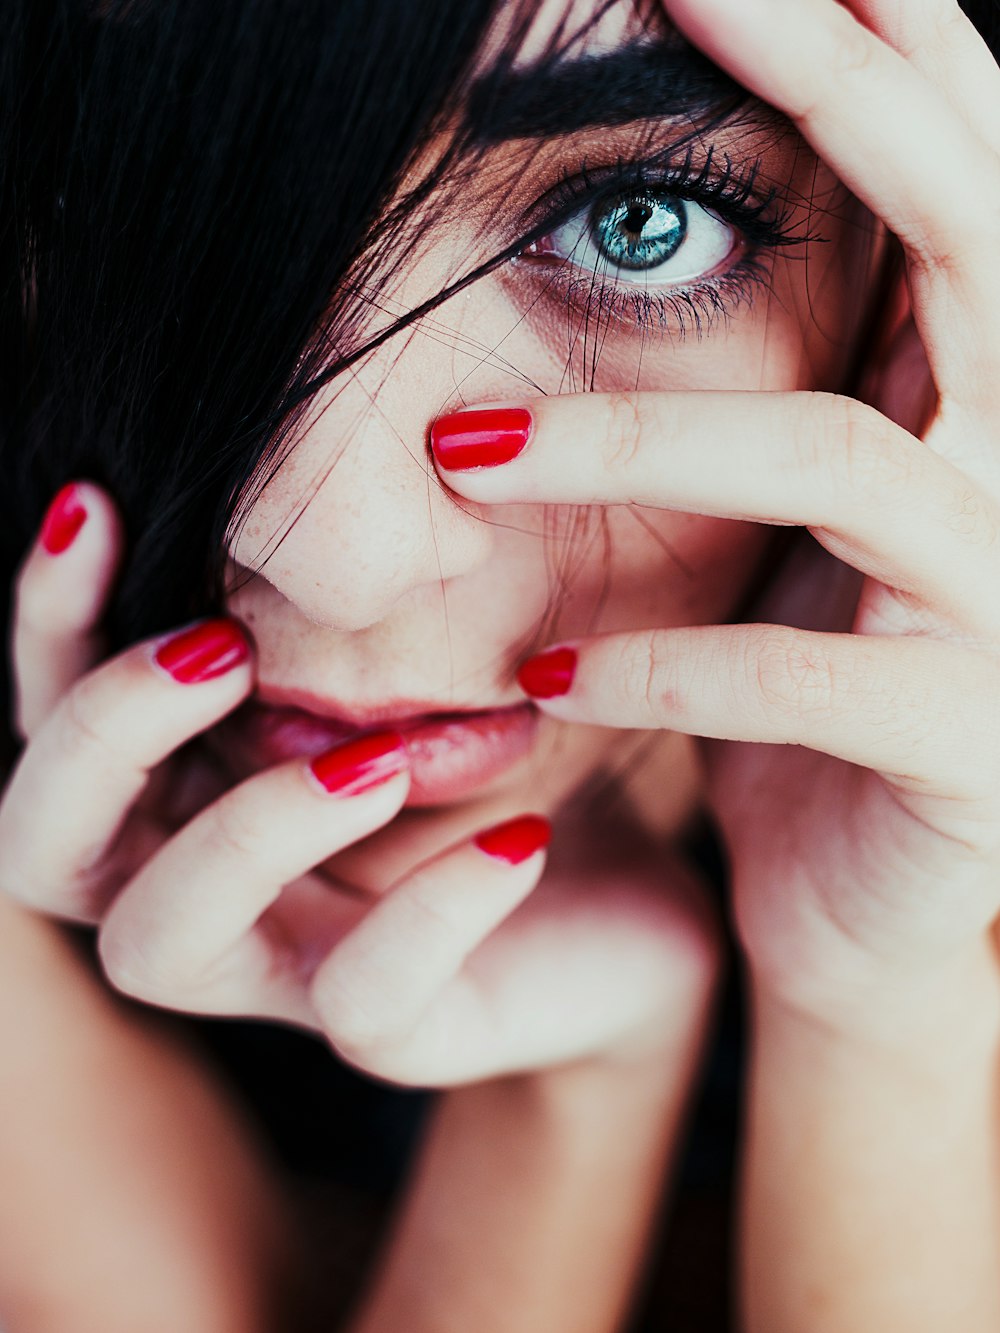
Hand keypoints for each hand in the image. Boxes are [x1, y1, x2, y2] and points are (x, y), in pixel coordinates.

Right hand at [0, 483, 718, 1083]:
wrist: (618, 887)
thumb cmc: (495, 744)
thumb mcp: (415, 646)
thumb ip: (330, 584)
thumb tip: (296, 434)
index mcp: (179, 785)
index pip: (46, 711)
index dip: (42, 618)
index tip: (93, 500)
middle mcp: (195, 884)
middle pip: (38, 847)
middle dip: (105, 736)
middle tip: (223, 645)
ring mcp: (279, 975)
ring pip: (161, 942)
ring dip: (251, 830)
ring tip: (377, 755)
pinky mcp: (391, 1037)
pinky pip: (365, 1001)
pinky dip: (433, 908)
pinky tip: (517, 837)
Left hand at [429, 0, 999, 1028]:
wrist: (868, 908)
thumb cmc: (818, 699)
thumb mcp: (805, 532)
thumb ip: (801, 385)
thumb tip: (678, 226)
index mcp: (990, 402)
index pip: (972, 168)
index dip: (881, 37)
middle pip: (970, 235)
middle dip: (832, 100)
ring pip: (836, 462)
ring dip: (629, 442)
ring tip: (465, 447)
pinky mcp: (961, 744)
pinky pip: (792, 675)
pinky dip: (650, 666)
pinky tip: (540, 672)